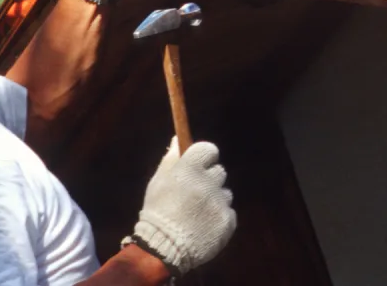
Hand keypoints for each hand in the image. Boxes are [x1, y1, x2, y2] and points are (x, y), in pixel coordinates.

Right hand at [131, 139, 235, 273]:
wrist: (163, 248)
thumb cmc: (158, 211)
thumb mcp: (159, 181)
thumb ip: (171, 158)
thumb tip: (178, 138)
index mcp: (190, 169)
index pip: (209, 150)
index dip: (205, 158)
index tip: (199, 167)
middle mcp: (208, 182)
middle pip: (219, 171)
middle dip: (209, 180)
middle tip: (194, 195)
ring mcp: (220, 202)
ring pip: (224, 192)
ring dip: (215, 199)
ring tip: (197, 213)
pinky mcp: (228, 220)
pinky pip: (228, 211)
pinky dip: (219, 217)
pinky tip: (205, 225)